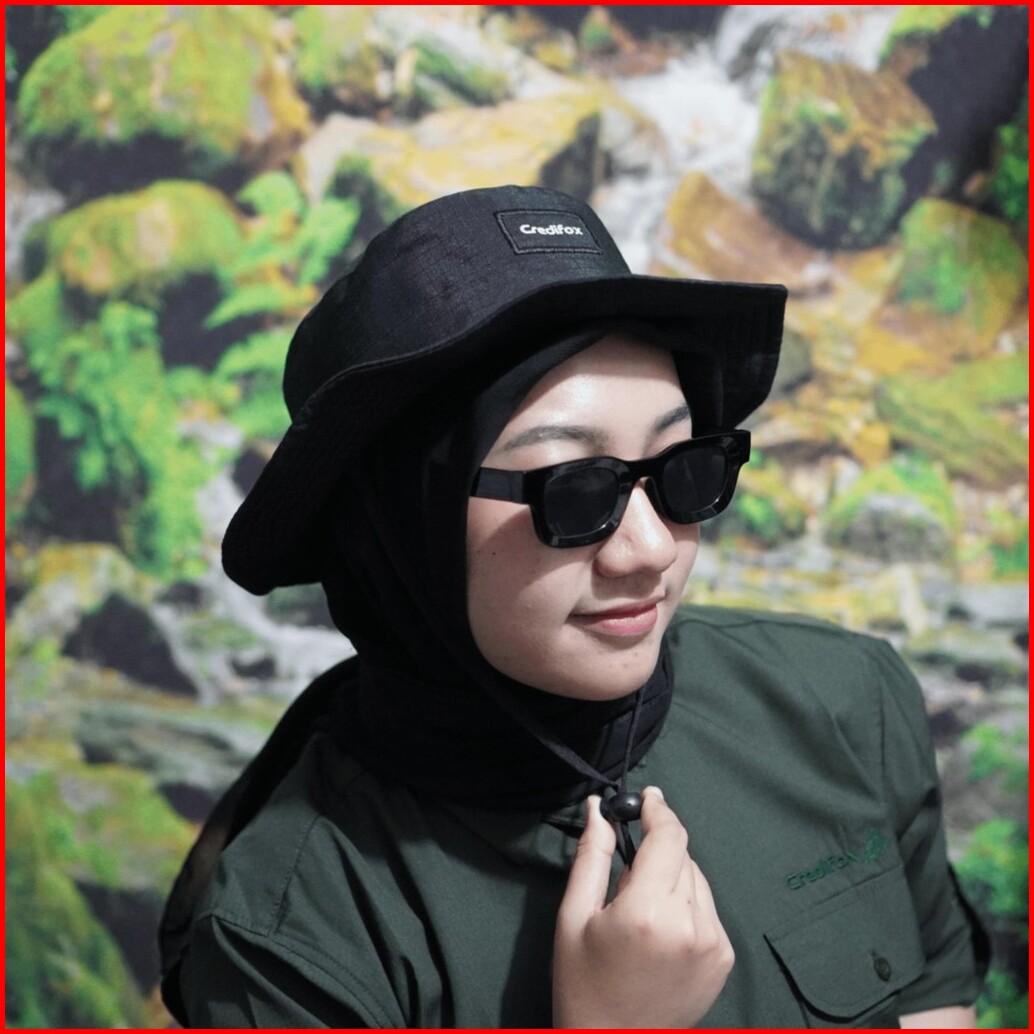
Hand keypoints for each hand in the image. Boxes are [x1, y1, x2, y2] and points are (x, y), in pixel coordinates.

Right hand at [553, 786, 733, 1027]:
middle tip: (626, 877)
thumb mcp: (573, 916)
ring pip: (696, 879)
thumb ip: (591, 856)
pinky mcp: (723, 958)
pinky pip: (707, 907)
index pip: (669, 837)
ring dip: (672, 875)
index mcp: (647, 911)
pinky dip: (686, 903)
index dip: (658, 810)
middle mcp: (688, 924)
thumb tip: (600, 808)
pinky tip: (661, 929)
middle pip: (682, 855)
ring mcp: (712, 943)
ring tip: (642, 909)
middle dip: (657, 849)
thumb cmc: (583, 982)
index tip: (647, 797)